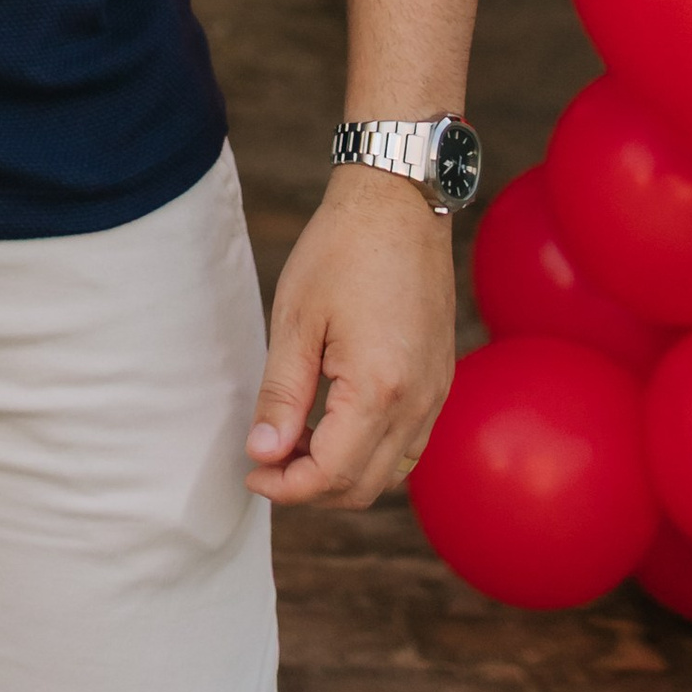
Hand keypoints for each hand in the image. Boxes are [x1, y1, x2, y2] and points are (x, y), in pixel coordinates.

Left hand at [244, 167, 456, 509]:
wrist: (398, 202)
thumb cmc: (341, 250)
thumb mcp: (296, 320)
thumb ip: (282, 395)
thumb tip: (263, 453)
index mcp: (379, 389)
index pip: (331, 474)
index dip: (286, 486)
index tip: (251, 473)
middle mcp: (418, 402)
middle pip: (364, 486)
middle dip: (311, 488)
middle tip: (267, 461)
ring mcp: (436, 393)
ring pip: (392, 473)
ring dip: (343, 474)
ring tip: (296, 444)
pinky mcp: (440, 379)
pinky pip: (410, 443)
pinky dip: (372, 453)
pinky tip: (335, 425)